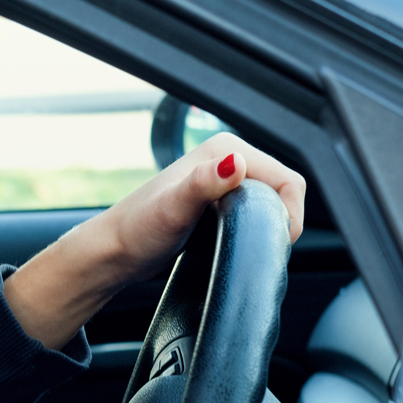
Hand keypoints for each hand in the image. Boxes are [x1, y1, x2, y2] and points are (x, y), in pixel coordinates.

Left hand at [4, 133, 305, 347]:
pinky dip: (256, 227)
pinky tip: (237, 242)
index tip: (273, 242)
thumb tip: (233, 164)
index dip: (289, 214)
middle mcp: (224, 159)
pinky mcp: (217, 200)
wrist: (113, 253)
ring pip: (271, 201)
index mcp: (224, 150)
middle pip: (282, 190)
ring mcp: (221, 179)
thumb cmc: (137, 233)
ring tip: (245, 245)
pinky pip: (255, 211)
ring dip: (268, 224)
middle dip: (280, 219)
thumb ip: (203, 184)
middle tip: (257, 247)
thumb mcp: (173, 209)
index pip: (288, 179)